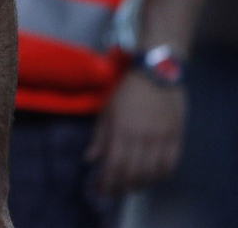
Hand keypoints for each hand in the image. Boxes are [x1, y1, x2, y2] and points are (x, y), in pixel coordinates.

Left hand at [86, 72, 185, 194]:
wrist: (156, 73)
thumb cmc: (126, 92)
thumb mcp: (106, 111)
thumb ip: (99, 137)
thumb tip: (89, 159)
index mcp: (121, 130)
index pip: (114, 165)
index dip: (107, 182)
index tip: (101, 190)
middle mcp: (142, 137)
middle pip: (132, 173)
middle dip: (121, 187)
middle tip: (114, 191)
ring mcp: (161, 138)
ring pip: (152, 173)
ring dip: (140, 185)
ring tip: (131, 186)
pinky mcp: (176, 137)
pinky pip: (171, 165)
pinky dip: (161, 176)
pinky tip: (152, 178)